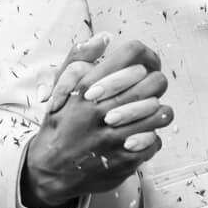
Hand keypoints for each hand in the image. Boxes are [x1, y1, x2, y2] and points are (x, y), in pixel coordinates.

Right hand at [21, 36, 171, 207]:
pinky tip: (139, 136)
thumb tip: (104, 38)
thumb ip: (79, 58)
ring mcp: (114, 138)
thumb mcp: (60, 87)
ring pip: (159, 113)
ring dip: (156, 111)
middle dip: (154, 83)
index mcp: (87, 89)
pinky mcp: (124, 161)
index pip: (131, 56)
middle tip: (148, 90)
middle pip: (153, 82)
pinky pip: (155, 141)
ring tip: (149, 112)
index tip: (139, 68)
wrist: (49, 170)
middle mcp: (101, 112)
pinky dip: (150, 138)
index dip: (143, 58)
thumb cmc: (59, 124)